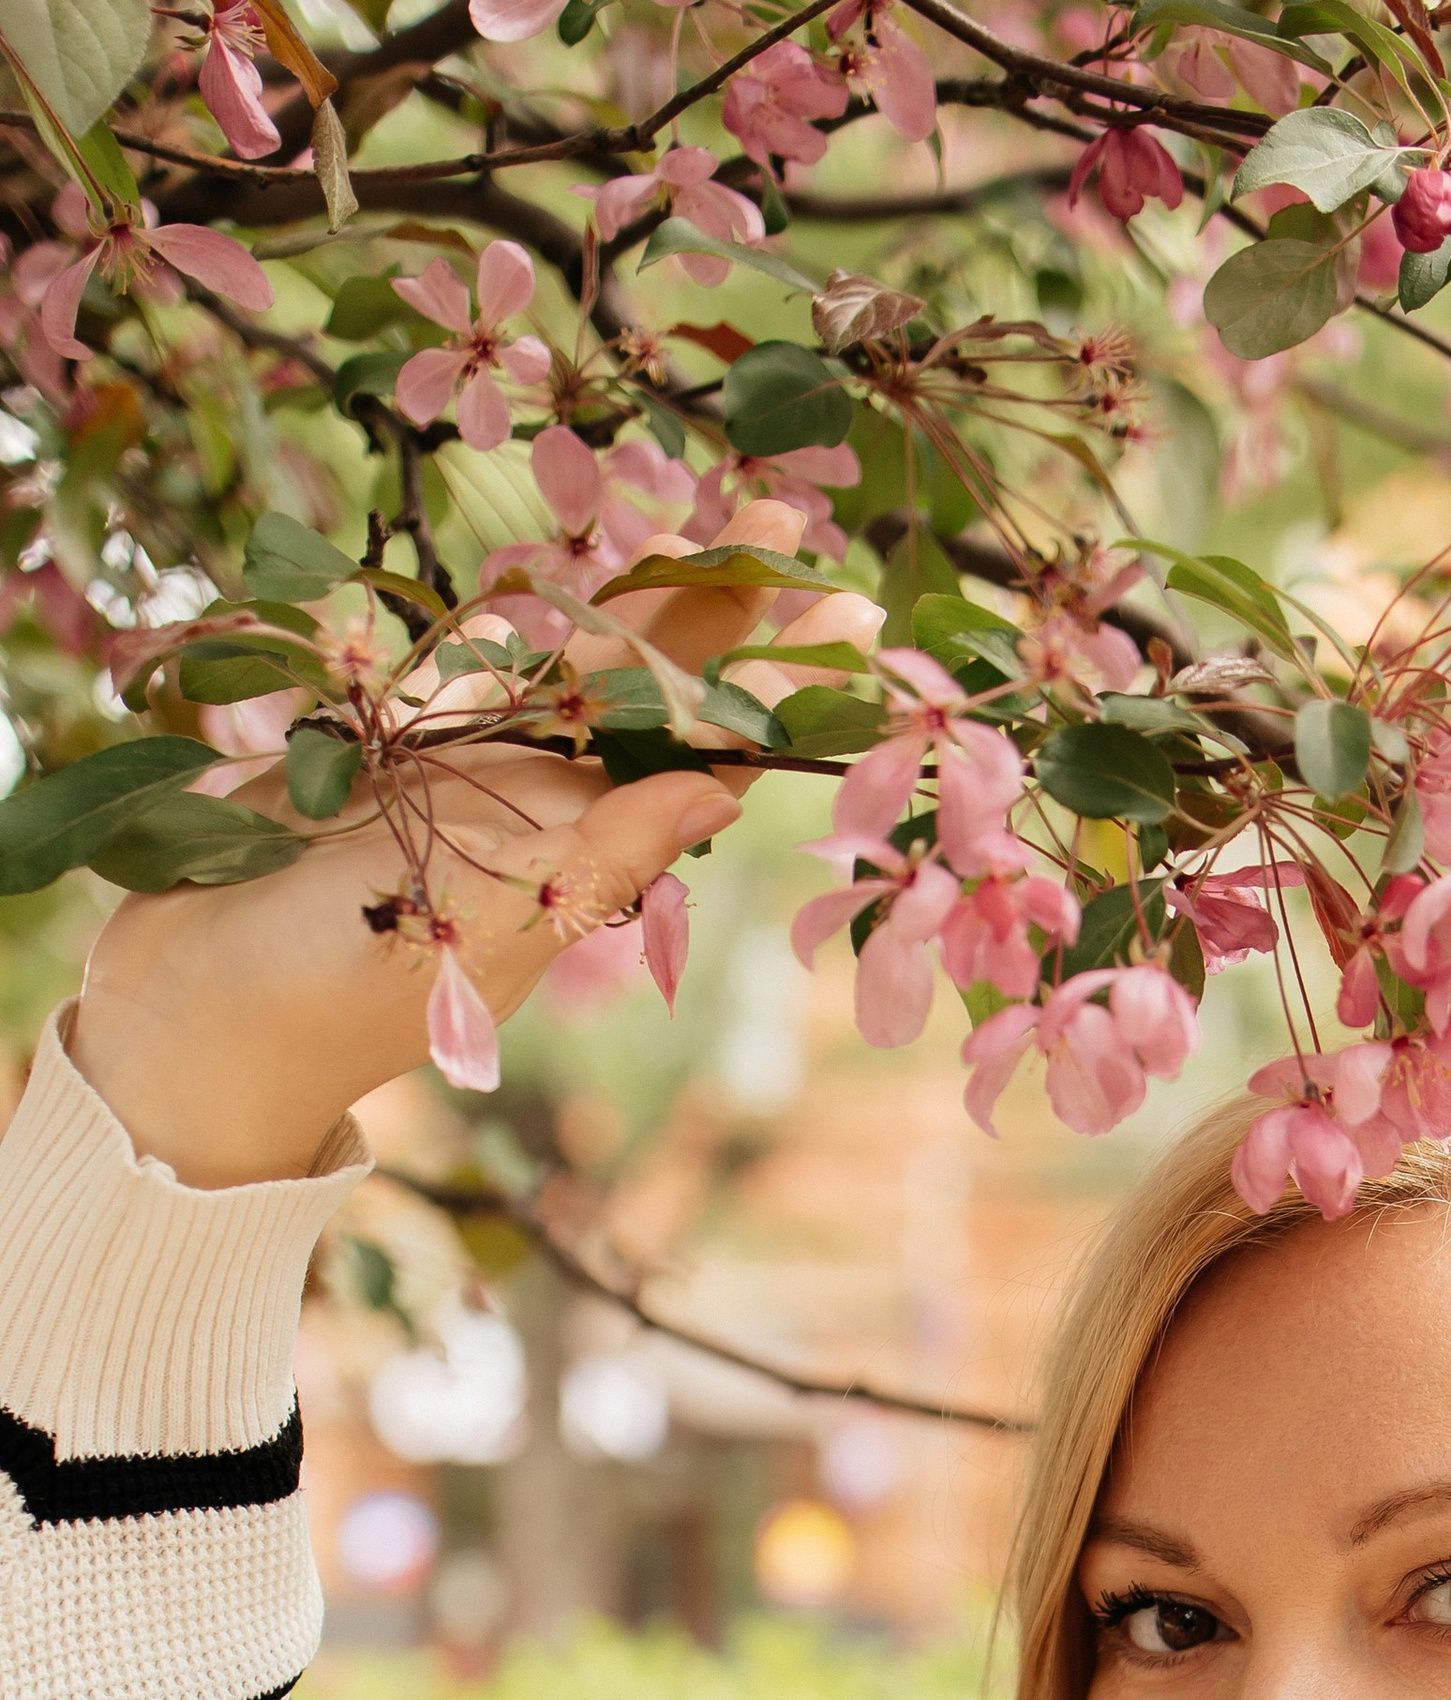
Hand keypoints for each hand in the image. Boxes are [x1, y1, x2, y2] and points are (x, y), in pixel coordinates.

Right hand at [66, 499, 833, 1189]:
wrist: (183, 1011)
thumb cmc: (330, 992)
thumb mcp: (481, 926)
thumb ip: (595, 857)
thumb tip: (719, 793)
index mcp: (572, 853)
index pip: (689, 750)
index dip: (759, 679)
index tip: (842, 611)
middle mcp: (523, 805)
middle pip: (632, 683)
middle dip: (706, 604)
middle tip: (793, 512)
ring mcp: (446, 771)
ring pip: (548, 662)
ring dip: (619, 595)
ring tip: (707, 523)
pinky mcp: (365, 744)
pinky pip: (450, 669)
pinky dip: (500, 624)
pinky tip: (557, 574)